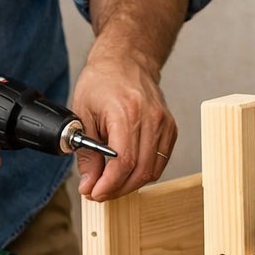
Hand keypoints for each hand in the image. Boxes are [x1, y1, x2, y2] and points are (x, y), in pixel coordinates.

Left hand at [70, 47, 177, 200]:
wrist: (127, 60)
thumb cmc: (102, 82)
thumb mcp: (83, 114)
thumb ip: (86, 152)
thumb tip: (89, 183)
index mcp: (126, 112)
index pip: (123, 162)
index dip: (109, 184)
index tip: (94, 193)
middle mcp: (151, 119)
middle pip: (140, 170)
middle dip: (118, 188)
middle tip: (99, 192)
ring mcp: (164, 124)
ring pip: (153, 170)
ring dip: (131, 184)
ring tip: (111, 183)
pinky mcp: (171, 129)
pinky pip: (160, 161)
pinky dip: (144, 172)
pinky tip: (128, 170)